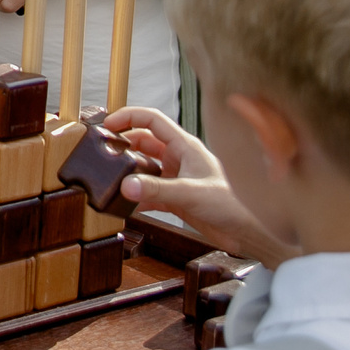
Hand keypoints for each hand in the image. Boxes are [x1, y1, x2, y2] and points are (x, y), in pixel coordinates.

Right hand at [107, 105, 291, 265]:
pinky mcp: (176, 200)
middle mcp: (179, 159)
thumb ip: (157, 189)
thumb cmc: (233, 203)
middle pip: (143, 144)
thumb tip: (126, 185)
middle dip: (123, 146)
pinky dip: (136, 198)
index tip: (108, 125)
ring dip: (128, 173)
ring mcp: (176, 179)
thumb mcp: (190, 192)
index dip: (129, 117)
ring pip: (144, 169)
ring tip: (108, 179)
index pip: (152, 121)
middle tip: (102, 153)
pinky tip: (125, 205)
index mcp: (185, 146)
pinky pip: (149, 194)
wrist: (248, 231)